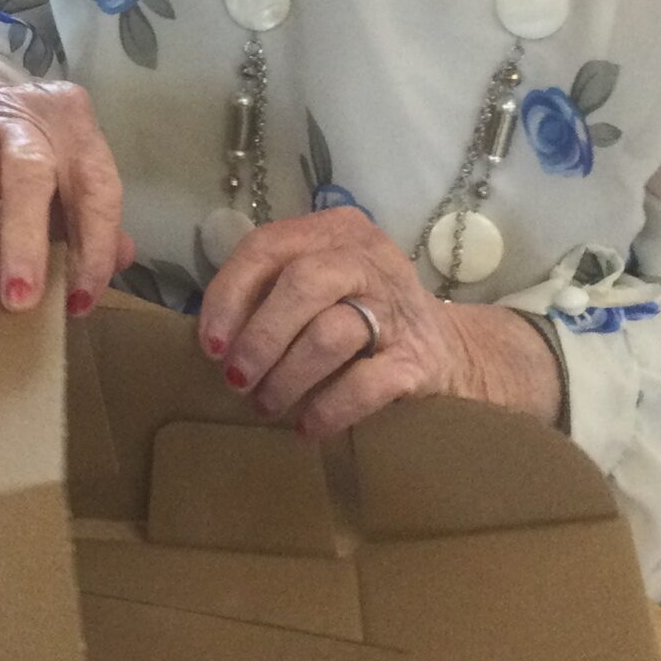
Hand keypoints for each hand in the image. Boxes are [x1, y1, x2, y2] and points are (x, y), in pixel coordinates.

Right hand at [0, 62, 133, 314]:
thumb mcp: (65, 172)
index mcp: (73, 125)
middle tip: (18, 300)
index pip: (95, 186)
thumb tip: (121, 259)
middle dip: (25, 241)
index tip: (79, 300)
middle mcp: (23, 115)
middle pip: (30, 172)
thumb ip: (92, 215)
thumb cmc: (22, 148)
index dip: (94, 246)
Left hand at [196, 207, 559, 438]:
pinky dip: (328, 409)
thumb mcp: (319, 289)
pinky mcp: (419, 359)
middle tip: (237, 380)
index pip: (267, 247)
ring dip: (287, 377)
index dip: (229, 296)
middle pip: (302, 284)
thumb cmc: (360, 320)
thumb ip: (272, 294)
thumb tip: (213, 337)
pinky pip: (365, 384)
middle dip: (260, 337)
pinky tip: (307, 427)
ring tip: (267, 406)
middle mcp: (369, 258)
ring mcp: (399, 307)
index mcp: (335, 232)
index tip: (210, 345)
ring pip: (330, 334)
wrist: (450, 354)